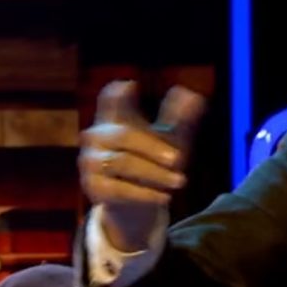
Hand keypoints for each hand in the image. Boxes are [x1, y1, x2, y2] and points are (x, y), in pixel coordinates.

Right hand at [79, 81, 204, 250]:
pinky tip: (165, 197)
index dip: (116, 94)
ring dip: (155, 173)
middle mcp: (98, 137)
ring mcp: (91, 161)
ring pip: (123, 163)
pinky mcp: (93, 187)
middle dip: (153, 147)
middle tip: (179, 159)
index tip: (128, 84)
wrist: (135, 202)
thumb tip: (195, 95)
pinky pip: (120, 189)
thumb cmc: (153, 160)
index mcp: (115, 119)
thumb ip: (179, 118)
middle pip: (124, 135)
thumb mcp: (168, 138)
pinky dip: (145, 193)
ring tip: (180, 182)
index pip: (110, 101)